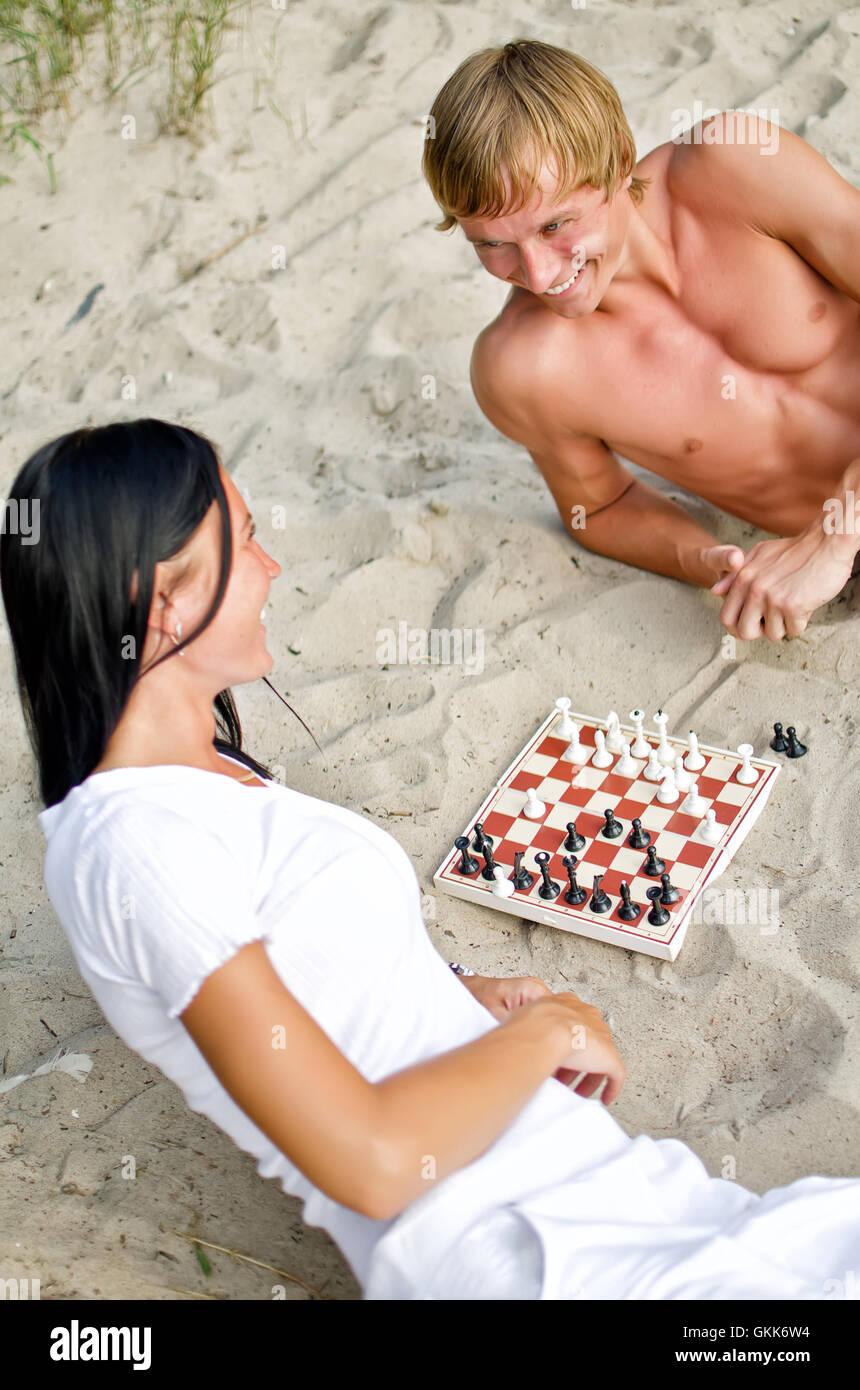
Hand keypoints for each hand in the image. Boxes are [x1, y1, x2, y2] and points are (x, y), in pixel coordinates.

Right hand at [466, 977, 624, 1098]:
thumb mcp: (523, 1019)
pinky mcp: (610, 1057)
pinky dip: (612, 1088)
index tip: (556, 1058)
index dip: (564, 1043)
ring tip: (579, 1091)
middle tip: (566, 1078)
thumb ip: (527, 1029)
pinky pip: (616, 1076)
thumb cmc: (528, 1025)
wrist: (545, 1030)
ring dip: (589, 1077)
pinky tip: (606, 1098)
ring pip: (601, 1059)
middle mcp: (588, 1017)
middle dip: (578, 1061)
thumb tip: (515, 1047)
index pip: (573, 1023)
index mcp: (568, 1004)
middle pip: (589, 1041)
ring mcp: (601, 1037)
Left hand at [708, 529, 854, 640]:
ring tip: (794, 604)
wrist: (828, 541)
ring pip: (773, 634)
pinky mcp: (792, 606)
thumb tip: (715, 591)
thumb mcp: (759, 555)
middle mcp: (754, 589)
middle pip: (745, 632)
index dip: (738, 626)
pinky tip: (806, 603)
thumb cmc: (796, 550)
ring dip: (785, 625)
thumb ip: (735, 574)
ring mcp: (772, 598)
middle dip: (760, 631)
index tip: (753, 624)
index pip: (726, 617)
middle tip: (774, 620)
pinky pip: (794, 630)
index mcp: (743, 578)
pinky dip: (802, 622)